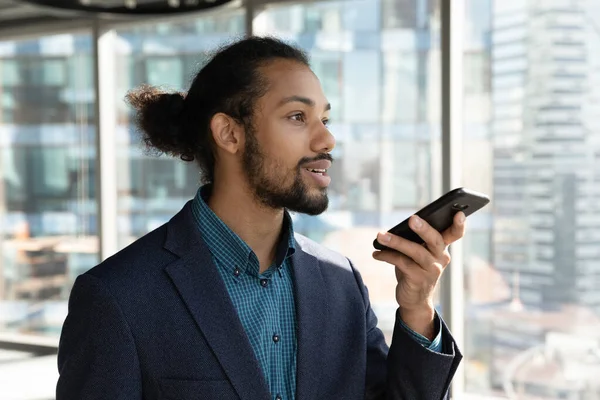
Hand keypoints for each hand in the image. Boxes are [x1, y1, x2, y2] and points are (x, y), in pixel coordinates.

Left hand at [372, 212, 465, 338]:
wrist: (414, 300)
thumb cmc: (415, 270)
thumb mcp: (418, 254)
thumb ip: (414, 241)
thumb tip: (395, 230)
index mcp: (442, 248)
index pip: (455, 234)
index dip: (459, 225)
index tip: (459, 213)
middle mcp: (440, 258)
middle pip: (435, 240)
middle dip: (424, 229)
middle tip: (412, 219)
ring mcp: (431, 270)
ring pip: (415, 251)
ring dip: (396, 241)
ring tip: (380, 235)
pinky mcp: (418, 279)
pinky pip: (401, 262)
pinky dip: (387, 256)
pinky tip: (377, 254)